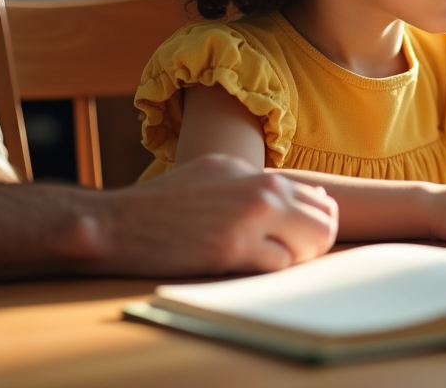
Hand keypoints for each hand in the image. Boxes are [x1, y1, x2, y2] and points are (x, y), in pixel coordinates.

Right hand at [102, 154, 338, 274]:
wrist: (120, 222)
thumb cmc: (164, 202)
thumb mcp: (214, 175)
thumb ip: (254, 183)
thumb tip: (295, 195)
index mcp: (257, 173)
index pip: (318, 197)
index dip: (317, 222)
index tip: (302, 236)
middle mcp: (260, 190)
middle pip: (325, 222)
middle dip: (316, 243)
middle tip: (294, 255)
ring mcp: (249, 219)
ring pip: (309, 246)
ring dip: (294, 258)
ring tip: (267, 259)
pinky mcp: (232, 250)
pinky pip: (278, 265)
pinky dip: (269, 271)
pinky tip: (246, 266)